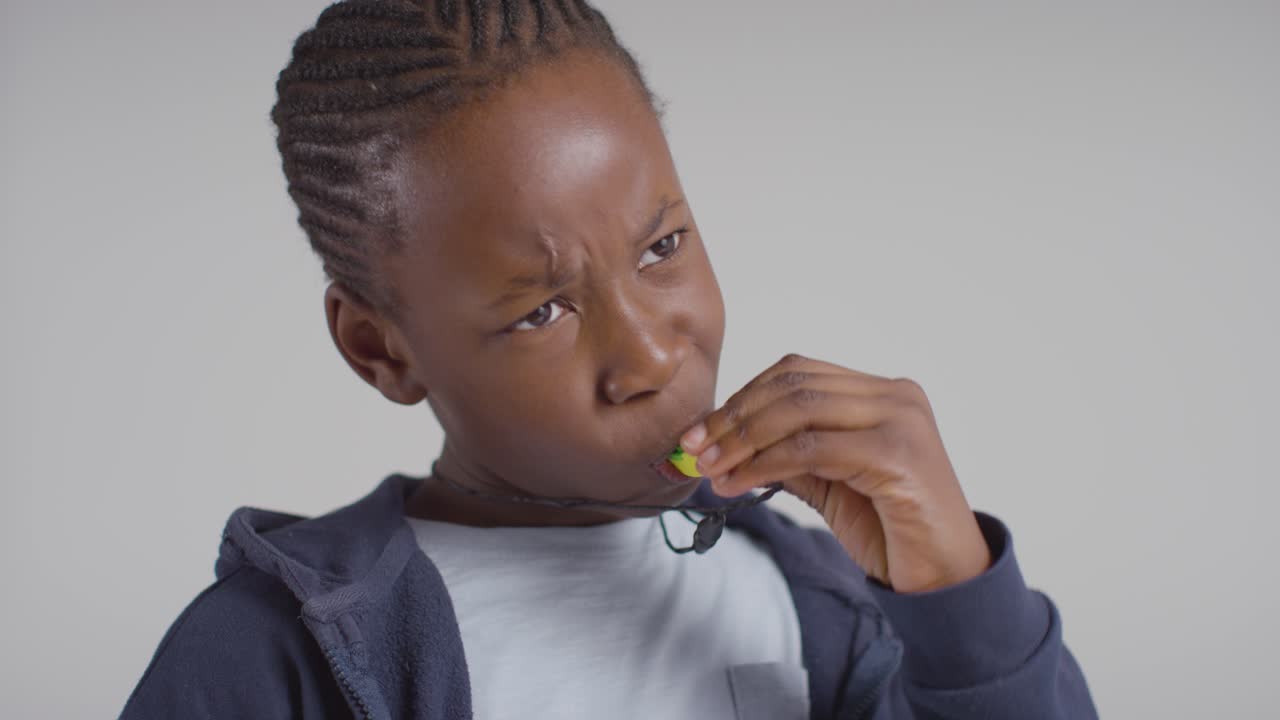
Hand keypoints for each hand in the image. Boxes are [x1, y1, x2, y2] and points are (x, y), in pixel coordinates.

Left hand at [680, 354, 990, 592]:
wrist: (945, 578)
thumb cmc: (890, 529)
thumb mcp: (829, 481)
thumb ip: (790, 453)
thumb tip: (725, 442)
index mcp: (883, 393)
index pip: (798, 373)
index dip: (743, 397)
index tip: (701, 429)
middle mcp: (896, 396)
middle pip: (794, 385)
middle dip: (734, 416)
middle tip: (694, 447)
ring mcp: (901, 420)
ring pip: (799, 410)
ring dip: (743, 439)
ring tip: (709, 467)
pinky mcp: (897, 453)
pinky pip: (812, 449)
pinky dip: (765, 463)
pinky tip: (736, 482)